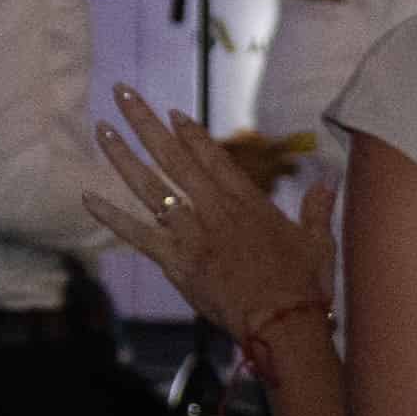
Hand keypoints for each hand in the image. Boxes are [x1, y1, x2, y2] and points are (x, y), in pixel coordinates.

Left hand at [83, 85, 334, 352]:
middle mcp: (214, 209)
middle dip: (146, 123)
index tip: (172, 112)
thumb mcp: (319, 242)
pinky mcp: (176, 261)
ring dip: (122, 156)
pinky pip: (137, 234)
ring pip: (150, 187)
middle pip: (174, 158)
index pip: (213, 157)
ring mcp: (192, 233)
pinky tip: (87, 196)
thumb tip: (329, 182)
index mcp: (247, 202)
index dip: (191, 132)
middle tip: (123, 93)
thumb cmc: (304, 284)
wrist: (282, 322)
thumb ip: (318, 209)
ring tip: (102, 129)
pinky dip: (112, 216)